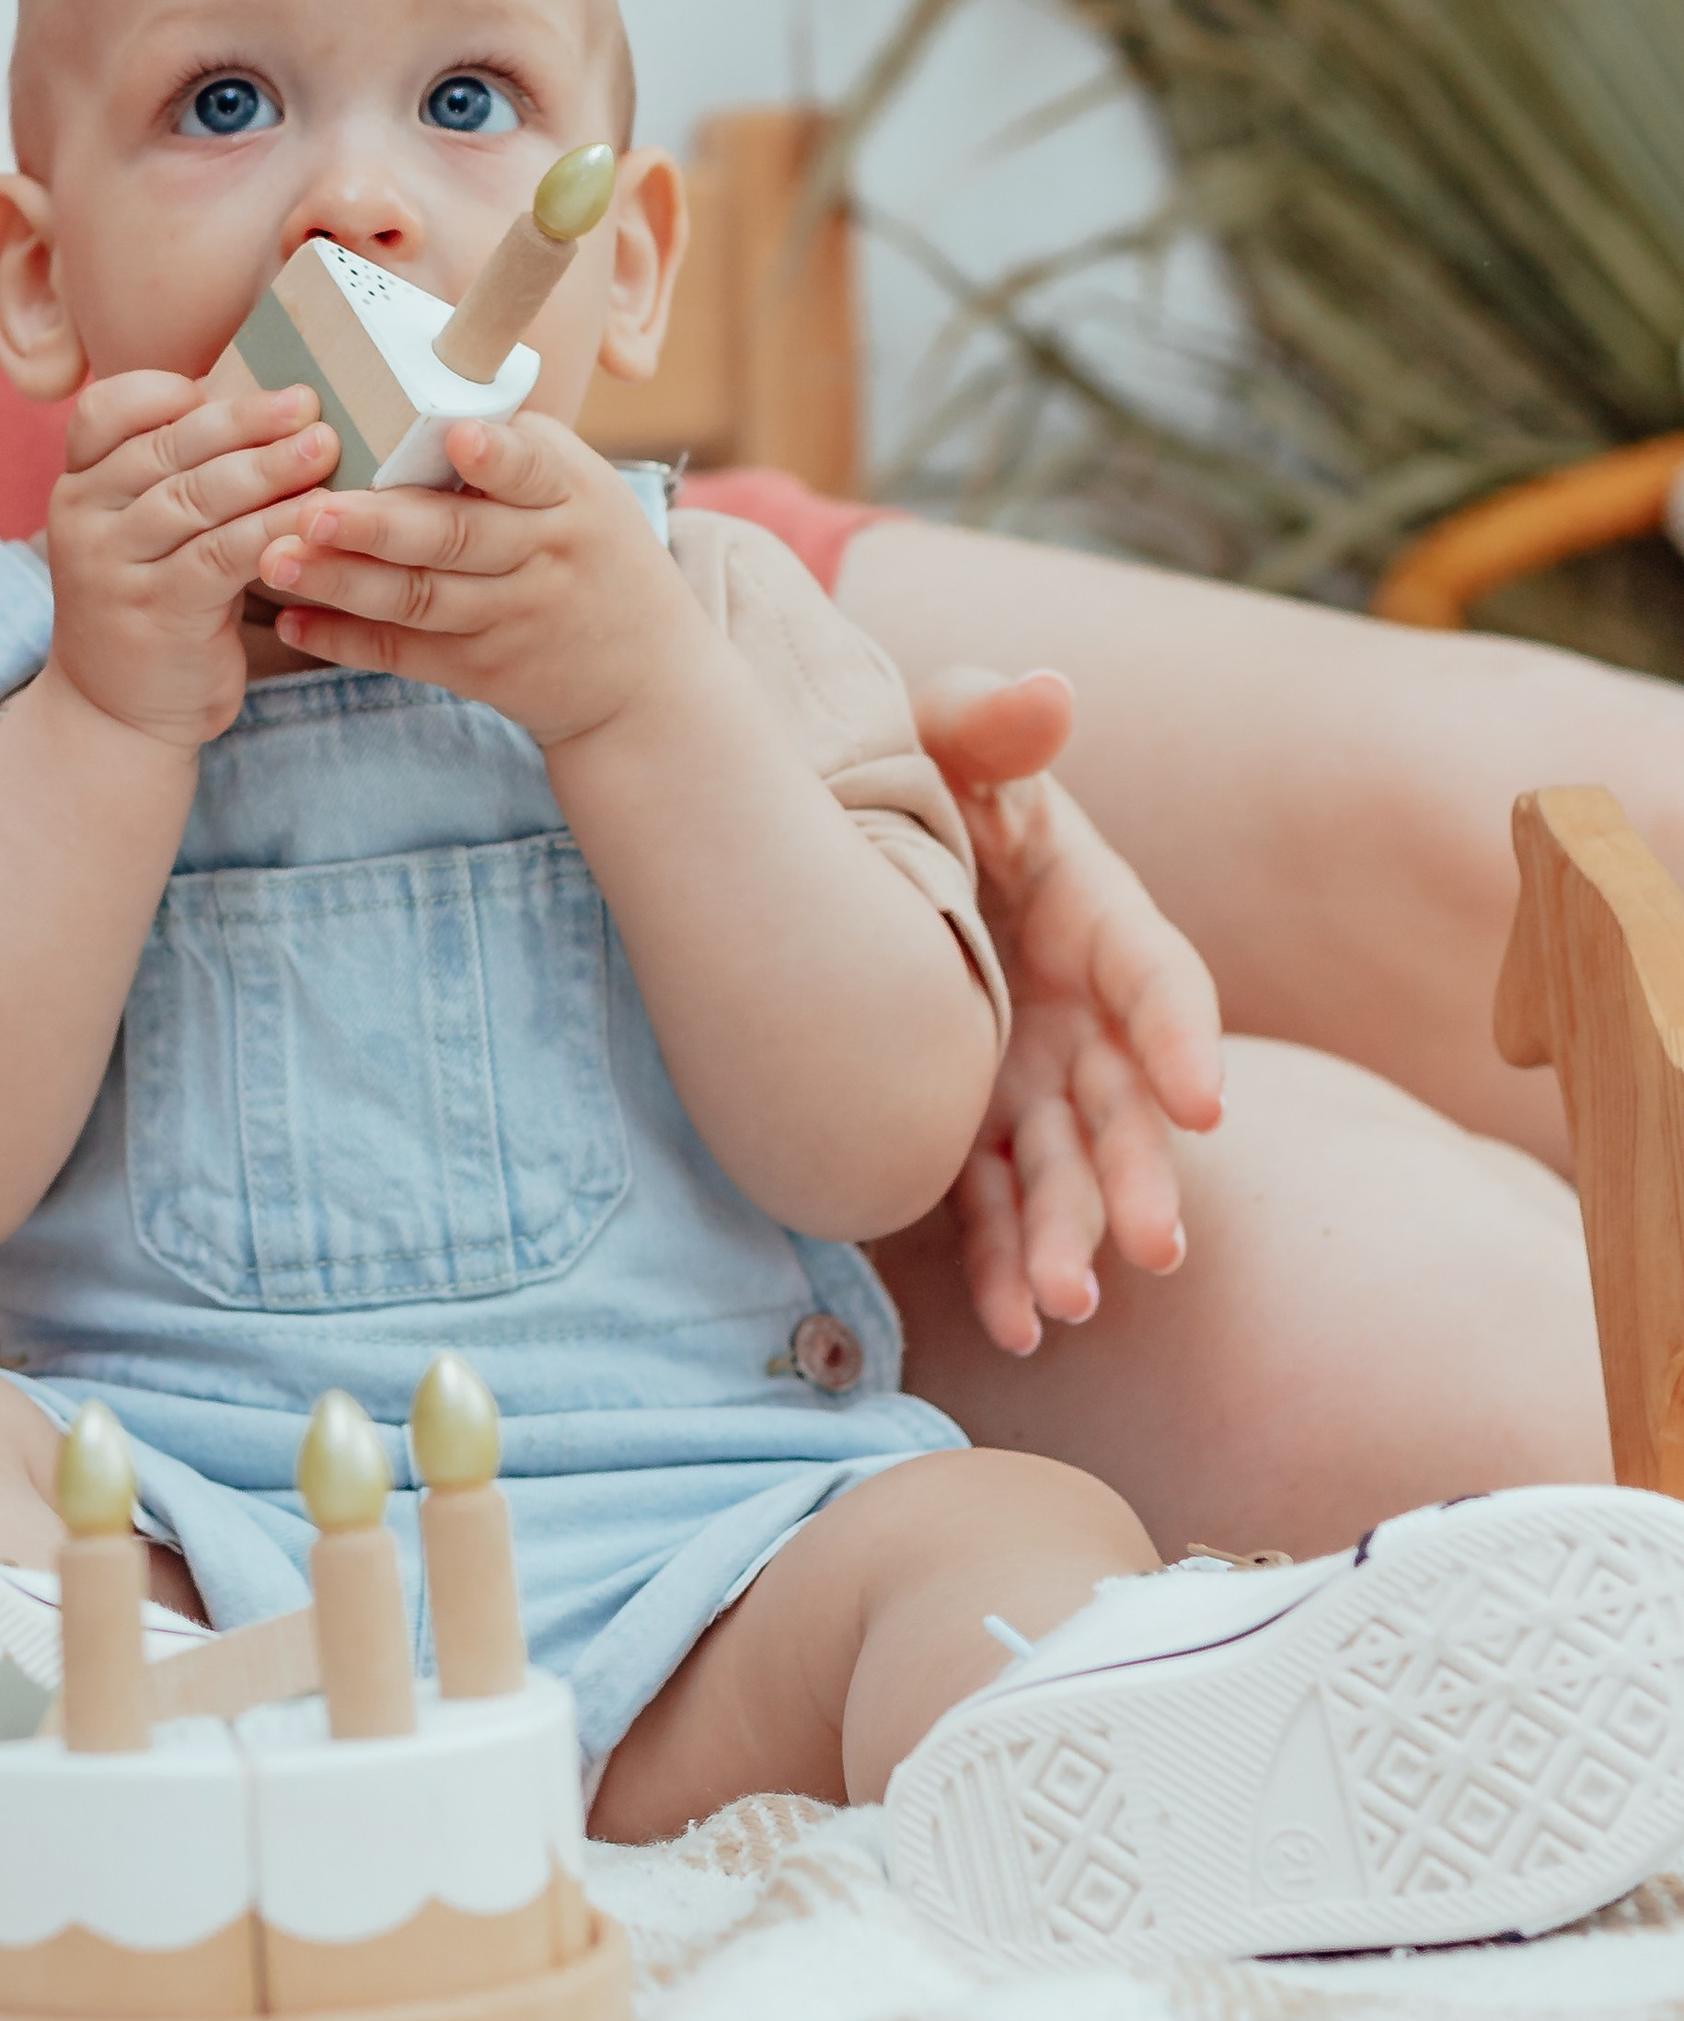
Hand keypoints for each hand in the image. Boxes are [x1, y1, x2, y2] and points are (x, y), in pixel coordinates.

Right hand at [45, 373, 337, 753]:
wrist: (115, 714)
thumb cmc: (154, 603)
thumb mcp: (146, 532)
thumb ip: (180, 474)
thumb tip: (270, 407)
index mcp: (79, 484)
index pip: (108, 410)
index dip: (169, 390)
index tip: (234, 380)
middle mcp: (84, 516)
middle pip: (165, 448)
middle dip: (243, 421)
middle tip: (307, 403)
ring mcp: (112, 566)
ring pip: (196, 497)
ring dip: (267, 469)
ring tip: (324, 447)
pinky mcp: (156, 610)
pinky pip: (223, 555)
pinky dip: (274, 529)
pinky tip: (316, 516)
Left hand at [256, 413, 711, 749]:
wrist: (646, 677)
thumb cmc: (592, 553)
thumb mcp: (581, 490)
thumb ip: (513, 450)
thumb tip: (416, 376)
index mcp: (567, 491)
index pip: (531, 468)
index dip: (496, 457)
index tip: (459, 438)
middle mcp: (543, 553)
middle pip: (457, 537)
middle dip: (380, 525)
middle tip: (314, 509)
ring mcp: (512, 616)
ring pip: (418, 598)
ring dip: (342, 581)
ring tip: (275, 560)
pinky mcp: (483, 670)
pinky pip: (406, 653)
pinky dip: (346, 640)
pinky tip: (293, 620)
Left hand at [915, 664, 1224, 1355]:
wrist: (815, 816)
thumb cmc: (894, 761)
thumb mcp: (935, 729)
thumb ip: (984, 719)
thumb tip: (1050, 693)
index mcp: (1089, 906)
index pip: (1156, 975)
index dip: (1182, 1034)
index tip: (1204, 1101)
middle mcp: (1074, 1003)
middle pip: (1124, 1101)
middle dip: (1137, 1176)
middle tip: (1147, 1250)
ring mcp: (1023, 1072)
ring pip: (1062, 1170)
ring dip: (1068, 1240)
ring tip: (1059, 1305)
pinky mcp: (964, 1123)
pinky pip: (990, 1203)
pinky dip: (1000, 1262)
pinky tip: (1007, 1326)